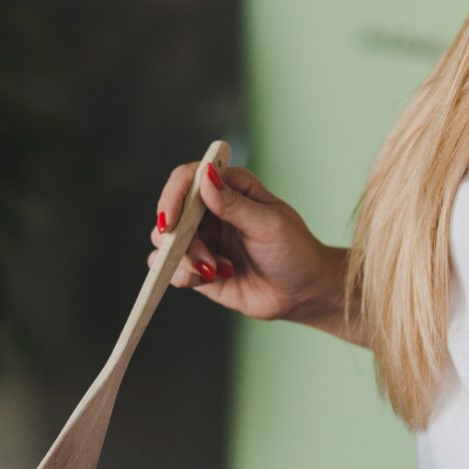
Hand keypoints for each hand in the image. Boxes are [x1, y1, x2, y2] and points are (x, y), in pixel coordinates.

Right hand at [148, 161, 346, 328]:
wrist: (302, 293)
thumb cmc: (295, 252)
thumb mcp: (269, 225)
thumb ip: (235, 204)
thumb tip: (206, 176)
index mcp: (230, 188)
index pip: (188, 178)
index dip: (173, 196)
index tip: (171, 221)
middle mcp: (211, 210)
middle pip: (171, 213)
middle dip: (179, 239)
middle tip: (205, 259)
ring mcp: (203, 239)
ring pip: (166, 243)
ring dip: (184, 260)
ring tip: (215, 270)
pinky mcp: (198, 267)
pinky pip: (171, 269)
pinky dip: (183, 275)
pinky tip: (212, 279)